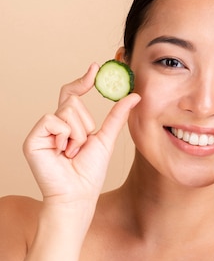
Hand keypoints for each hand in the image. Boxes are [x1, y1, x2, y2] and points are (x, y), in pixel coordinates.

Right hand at [23, 63, 139, 216]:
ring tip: (72, 152)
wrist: (78, 194)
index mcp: (69, 124)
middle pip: (73, 101)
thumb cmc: (90, 171)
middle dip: (86, 124)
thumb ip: (117, 116)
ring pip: (66, 111)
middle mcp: (54, 124)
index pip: (73, 94)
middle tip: (82, 146)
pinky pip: (53, 120)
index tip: (95, 67)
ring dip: (78, 134)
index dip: (83, 80)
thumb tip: (134, 95)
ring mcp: (42, 131)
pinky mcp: (32, 139)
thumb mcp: (107, 138)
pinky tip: (62, 152)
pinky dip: (65, 136)